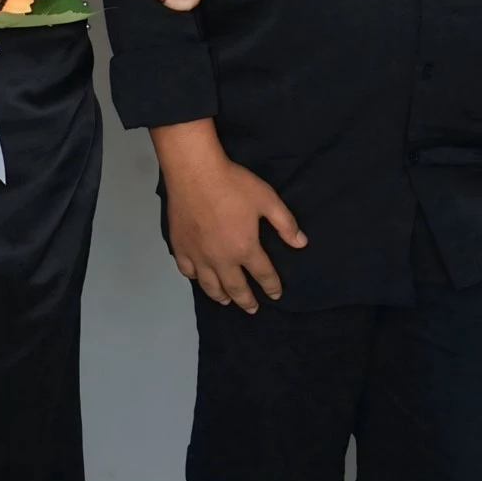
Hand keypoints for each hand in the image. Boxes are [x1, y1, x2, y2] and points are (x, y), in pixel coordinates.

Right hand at [154, 122, 306, 311]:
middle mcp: (222, 259)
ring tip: (227, 301)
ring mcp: (198, 255)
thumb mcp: (266, 199)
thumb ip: (285, 223)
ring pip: (210, 286)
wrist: (195, 171)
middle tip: (252, 308)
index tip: (276, 294)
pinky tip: (199, 278)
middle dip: (247, 300)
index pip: (263, 275)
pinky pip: (187, 271)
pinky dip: (195, 279)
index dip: (272, 286)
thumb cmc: (232, 183)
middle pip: (236, 288)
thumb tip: (301, 244)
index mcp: (245, 248)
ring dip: (221, 296)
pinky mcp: (180, 246)